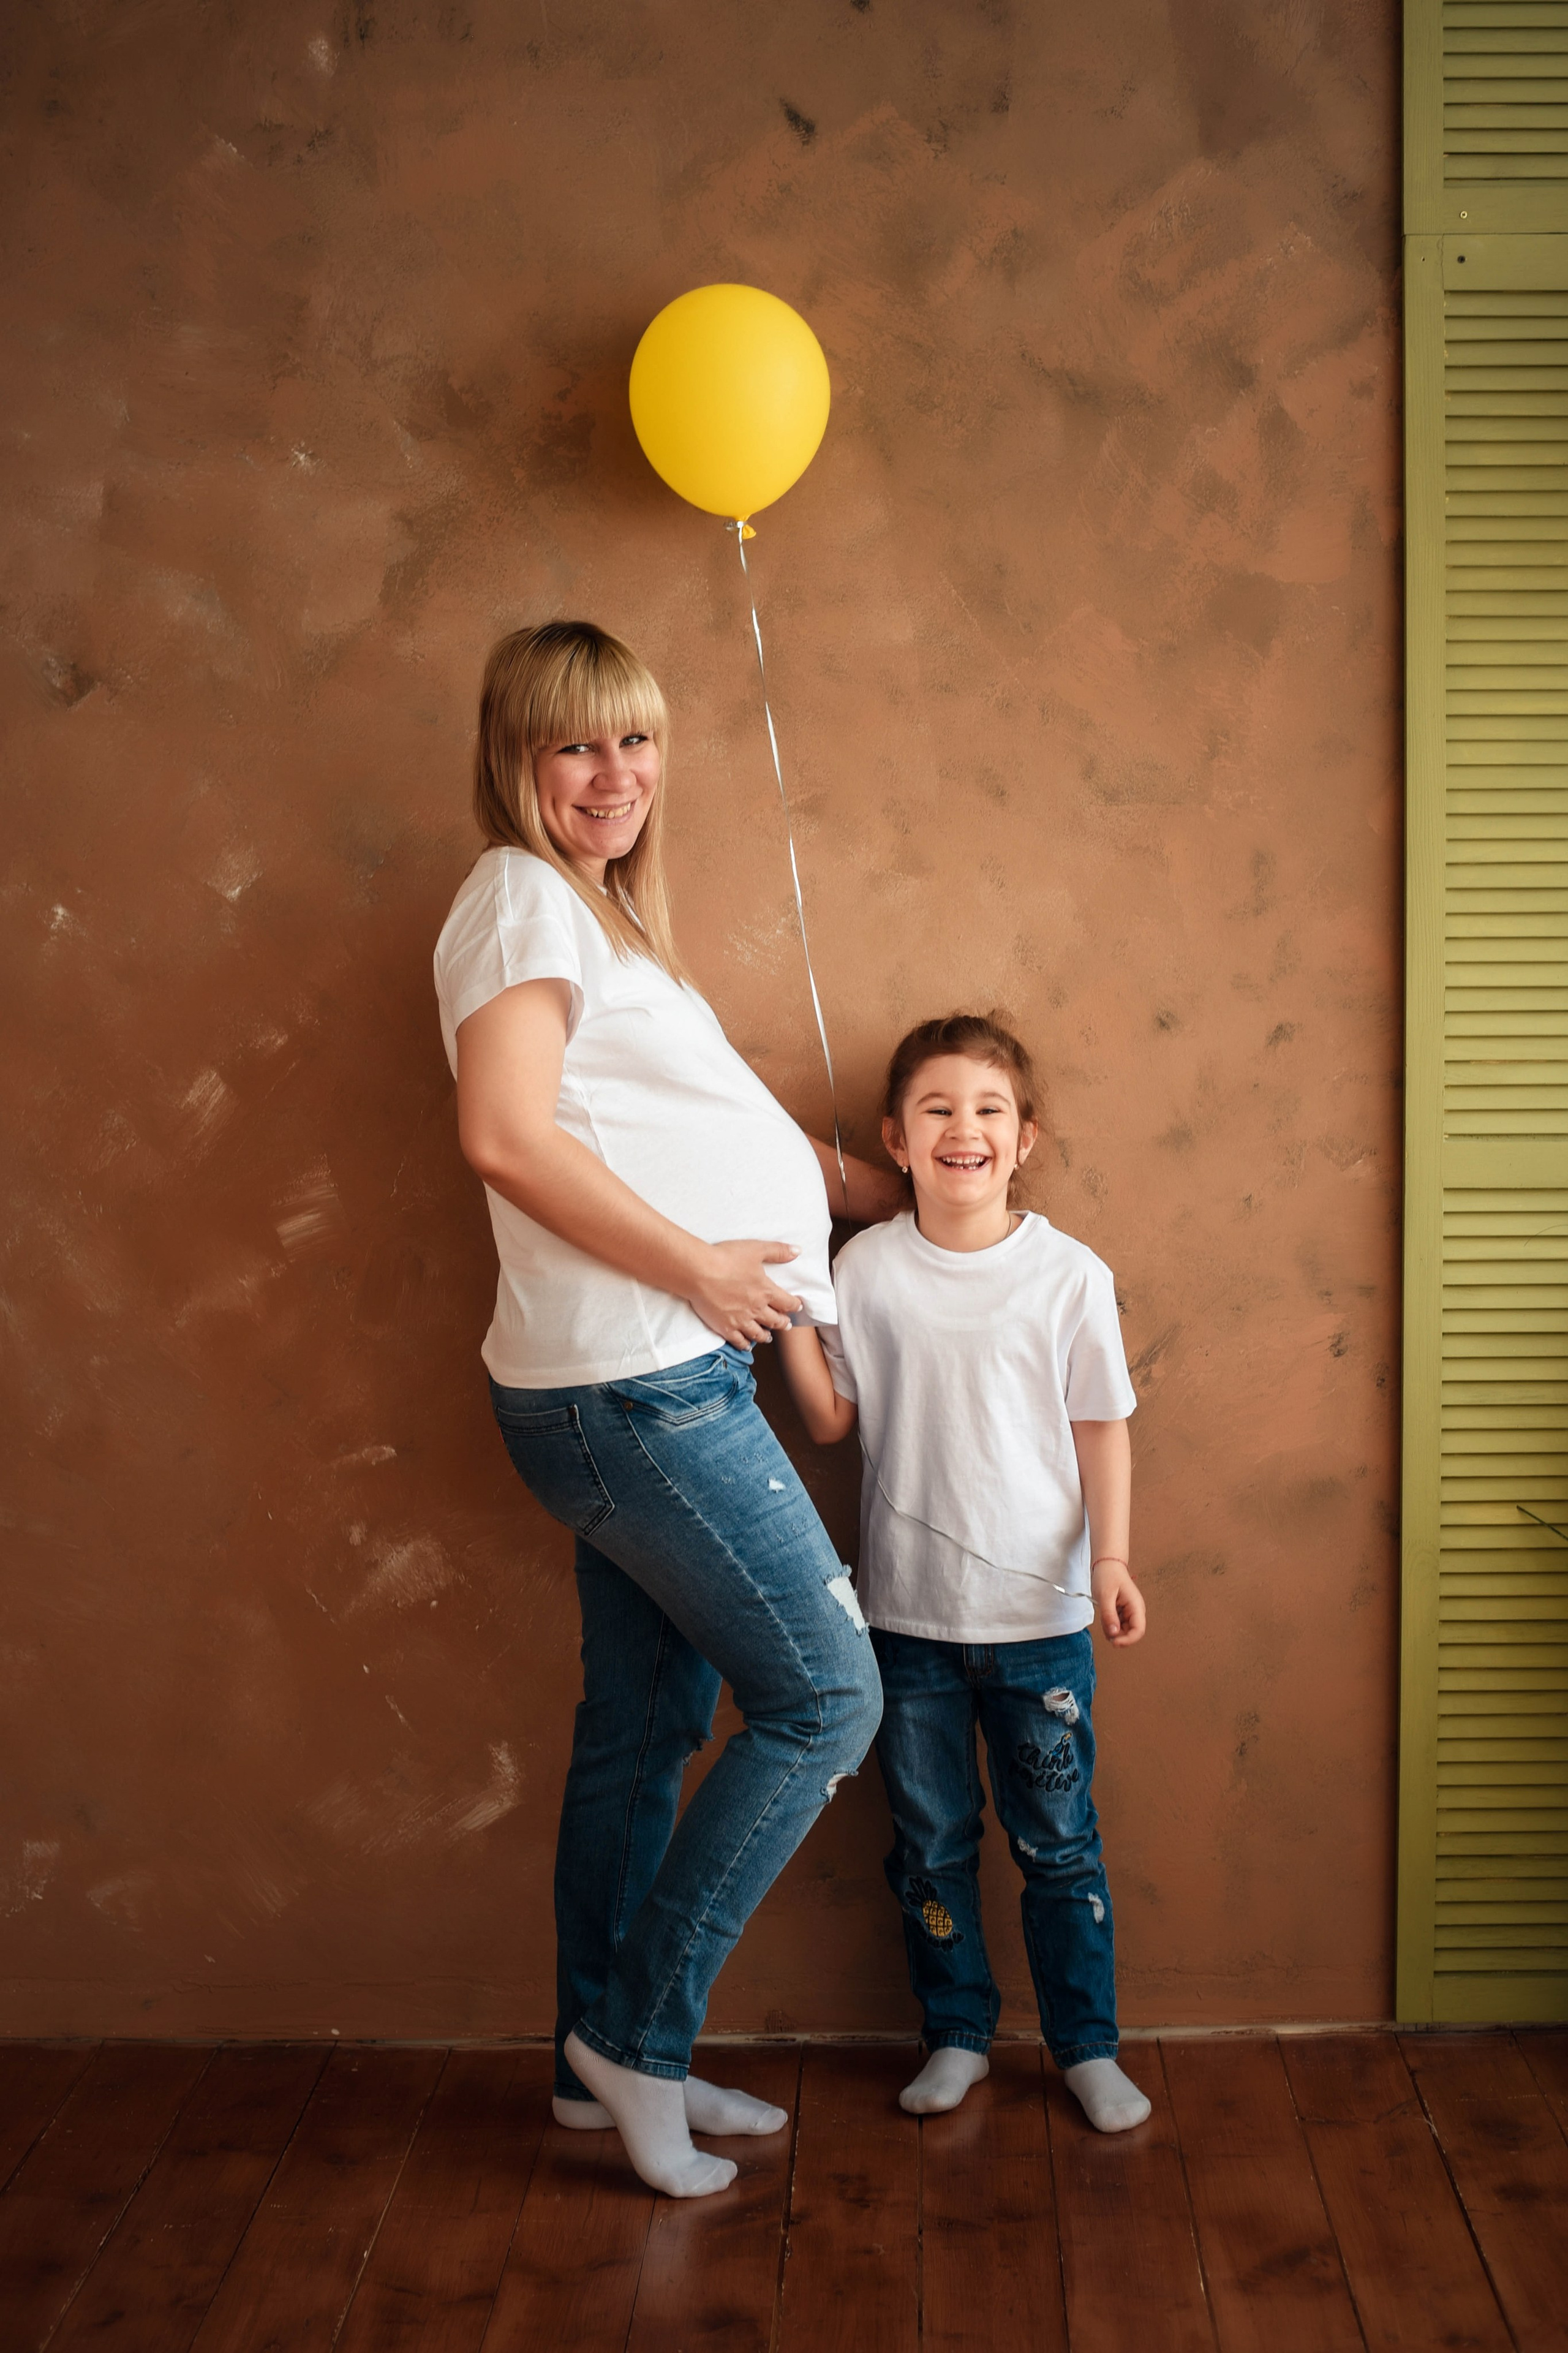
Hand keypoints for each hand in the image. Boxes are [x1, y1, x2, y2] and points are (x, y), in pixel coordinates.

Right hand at [685, 1241, 801, 1347]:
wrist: (699, 1272)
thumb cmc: (727, 1258)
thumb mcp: (756, 1249)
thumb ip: (778, 1251)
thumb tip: (797, 1251)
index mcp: (766, 1291)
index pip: (787, 1303)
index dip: (795, 1305)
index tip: (797, 1306)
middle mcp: (756, 1309)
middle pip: (776, 1321)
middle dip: (783, 1323)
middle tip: (786, 1324)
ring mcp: (741, 1320)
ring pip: (759, 1334)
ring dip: (766, 1336)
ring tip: (768, 1336)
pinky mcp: (725, 1327)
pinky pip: (739, 1341)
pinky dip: (745, 1345)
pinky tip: (747, 1345)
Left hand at [1091, 1559, 1145, 1647]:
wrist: (1107, 1564)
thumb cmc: (1108, 1575)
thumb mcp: (1105, 1596)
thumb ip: (1109, 1615)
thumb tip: (1114, 1634)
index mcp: (1136, 1606)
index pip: (1138, 1631)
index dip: (1127, 1640)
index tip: (1113, 1641)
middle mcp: (1135, 1611)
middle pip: (1130, 1633)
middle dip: (1117, 1635)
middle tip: (1105, 1628)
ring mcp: (1129, 1612)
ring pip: (1123, 1630)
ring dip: (1112, 1630)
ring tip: (1104, 1617)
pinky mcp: (1122, 1612)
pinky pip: (1117, 1624)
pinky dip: (1109, 1625)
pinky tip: (1104, 1616)